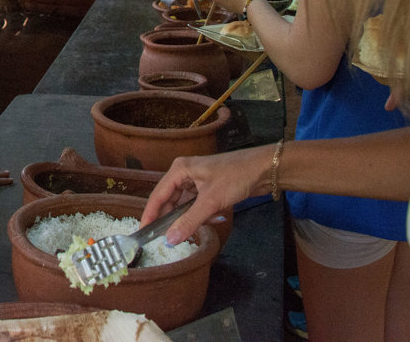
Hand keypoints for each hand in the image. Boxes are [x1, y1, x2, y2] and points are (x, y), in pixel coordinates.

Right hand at [140, 146, 270, 244]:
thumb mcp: (210, 201)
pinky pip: (197, 205)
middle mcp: (184, 173)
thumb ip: (189, 221)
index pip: (158, 195)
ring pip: (184, 204)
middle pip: (169, 200)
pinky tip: (210, 220)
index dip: (150, 214)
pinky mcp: (208, 188)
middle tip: (164, 239)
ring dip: (188, 218)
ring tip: (188, 233)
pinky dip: (201, 215)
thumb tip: (169, 240)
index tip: (143, 233)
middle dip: (170, 219)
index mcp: (179, 170)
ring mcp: (197, 180)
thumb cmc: (235, 177)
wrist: (265, 169)